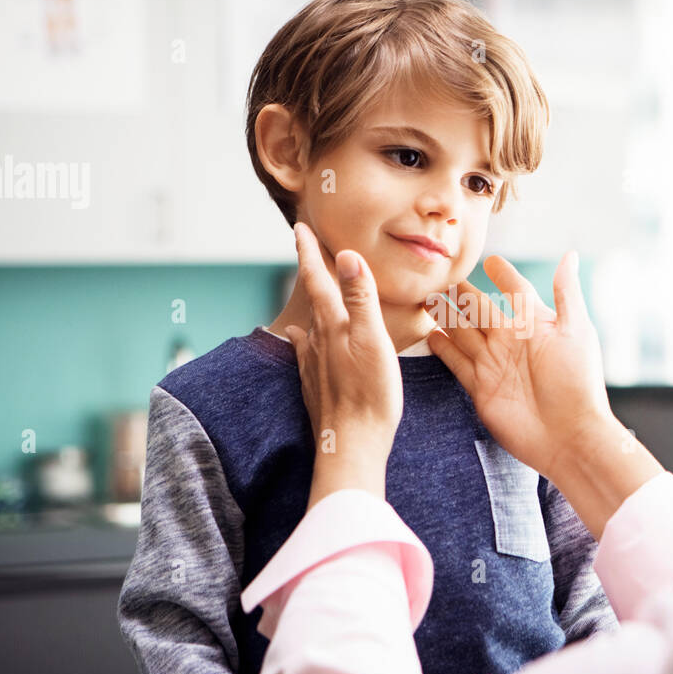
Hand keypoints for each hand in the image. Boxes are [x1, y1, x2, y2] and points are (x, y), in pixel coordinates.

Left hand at [283, 222, 402, 507]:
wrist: (352, 445)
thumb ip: (360, 297)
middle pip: (312, 299)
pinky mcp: (317, 386)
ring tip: (312, 290)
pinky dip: (306, 337)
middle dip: (310, 273)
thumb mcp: (373, 340)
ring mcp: (315, 365)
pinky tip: (302, 340)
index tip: (300, 228)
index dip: (309, 253)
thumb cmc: (370, 394)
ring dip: (312, 304)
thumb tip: (347, 255)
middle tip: (306, 250)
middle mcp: (317, 342)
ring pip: (310, 324)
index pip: (317, 280)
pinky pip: (308, 351)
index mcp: (332, 326)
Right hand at [426, 252, 662, 536]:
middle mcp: (511, 341)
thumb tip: (569, 255)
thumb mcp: (576, 331)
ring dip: (445, 317)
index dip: (503, 275)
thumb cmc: (578, 382)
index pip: (515, 291)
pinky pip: (457, 363)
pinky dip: (443, 349)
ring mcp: (494, 364)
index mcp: (535, 324)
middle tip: (439, 278)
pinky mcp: (480, 388)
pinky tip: (431, 335)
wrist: (568, 435)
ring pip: (463, 332)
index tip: (491, 261)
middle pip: (479, 310)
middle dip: (461, 294)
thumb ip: (566, 293)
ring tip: (426, 300)